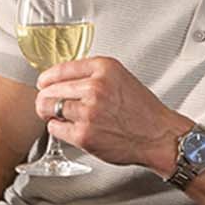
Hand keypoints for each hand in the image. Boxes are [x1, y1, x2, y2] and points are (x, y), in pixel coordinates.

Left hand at [36, 57, 186, 172]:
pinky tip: (72, 128)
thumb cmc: (142, 111)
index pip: (59, 69)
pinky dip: (59, 129)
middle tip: (50, 105)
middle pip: (48, 90)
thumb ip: (92, 75)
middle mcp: (95, 87)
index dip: (47, 79)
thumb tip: (61, 79)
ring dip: (50, 114)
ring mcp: (89, 112)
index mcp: (104, 69)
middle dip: (46, 98)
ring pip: (47, 108)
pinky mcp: (84, 134)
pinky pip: (55, 128)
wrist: (159, 136)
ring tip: (61, 117)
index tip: (44, 84)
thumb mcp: (120, 78)